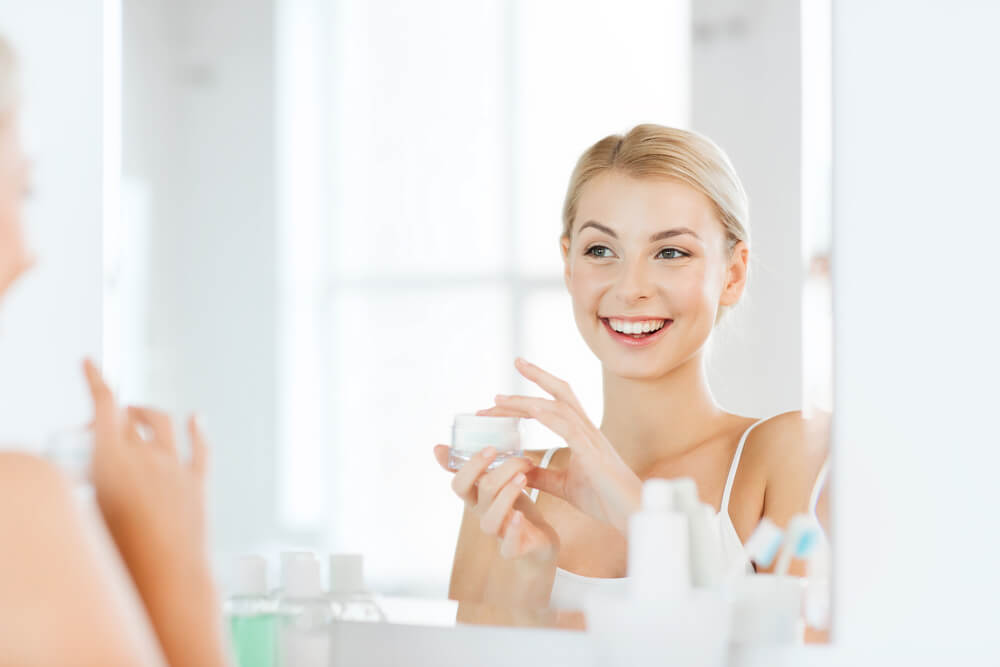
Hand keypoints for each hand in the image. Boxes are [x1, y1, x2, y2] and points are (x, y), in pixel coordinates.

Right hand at [83, 359, 227, 666]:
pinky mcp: (198, 482)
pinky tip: (196, 419)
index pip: (104, 404)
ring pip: (164, 424)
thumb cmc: (116, 554)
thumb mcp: (84, 513)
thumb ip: (79, 487)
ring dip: (149, 414)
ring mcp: (175, 466)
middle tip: (90, 429)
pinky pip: (200, 447)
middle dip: (110, 413)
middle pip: (128, 416)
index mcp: (112, 457)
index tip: (89, 361)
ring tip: (138, 415)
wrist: (167, 578)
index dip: (96, 380)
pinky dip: (197, 429)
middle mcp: (147, 453)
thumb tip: (74, 478)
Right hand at [434, 445, 559, 562]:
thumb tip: (437, 448)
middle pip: (484, 492)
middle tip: (523, 460)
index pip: (459, 484)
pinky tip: (520, 516)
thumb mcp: (496, 481)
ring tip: (524, 478)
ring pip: (491, 519)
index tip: (491, 449)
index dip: (472, 466)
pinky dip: (513, 530)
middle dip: (503, 472)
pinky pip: (508, 545)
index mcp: (476, 497)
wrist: (539, 538)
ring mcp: (497, 532)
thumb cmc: (514, 505)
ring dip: (508, 495)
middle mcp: (483, 514)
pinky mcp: (514, 548)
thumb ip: (476, 465)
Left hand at [478, 358, 641, 533]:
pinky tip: (531, 410)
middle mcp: (587, 430)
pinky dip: (549, 417)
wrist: (630, 515)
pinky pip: (569, 428)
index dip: (532, 394)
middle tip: (516, 360)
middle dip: (537, 375)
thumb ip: (542, 476)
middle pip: (560, 393)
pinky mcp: (593, 454)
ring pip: (559, 407)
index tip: (504, 392)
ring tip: (500, 399)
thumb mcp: (563, 486)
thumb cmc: (604, 499)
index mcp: (581, 434)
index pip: (555, 404)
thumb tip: (518, 469)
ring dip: (528, 400)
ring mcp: (591, 439)